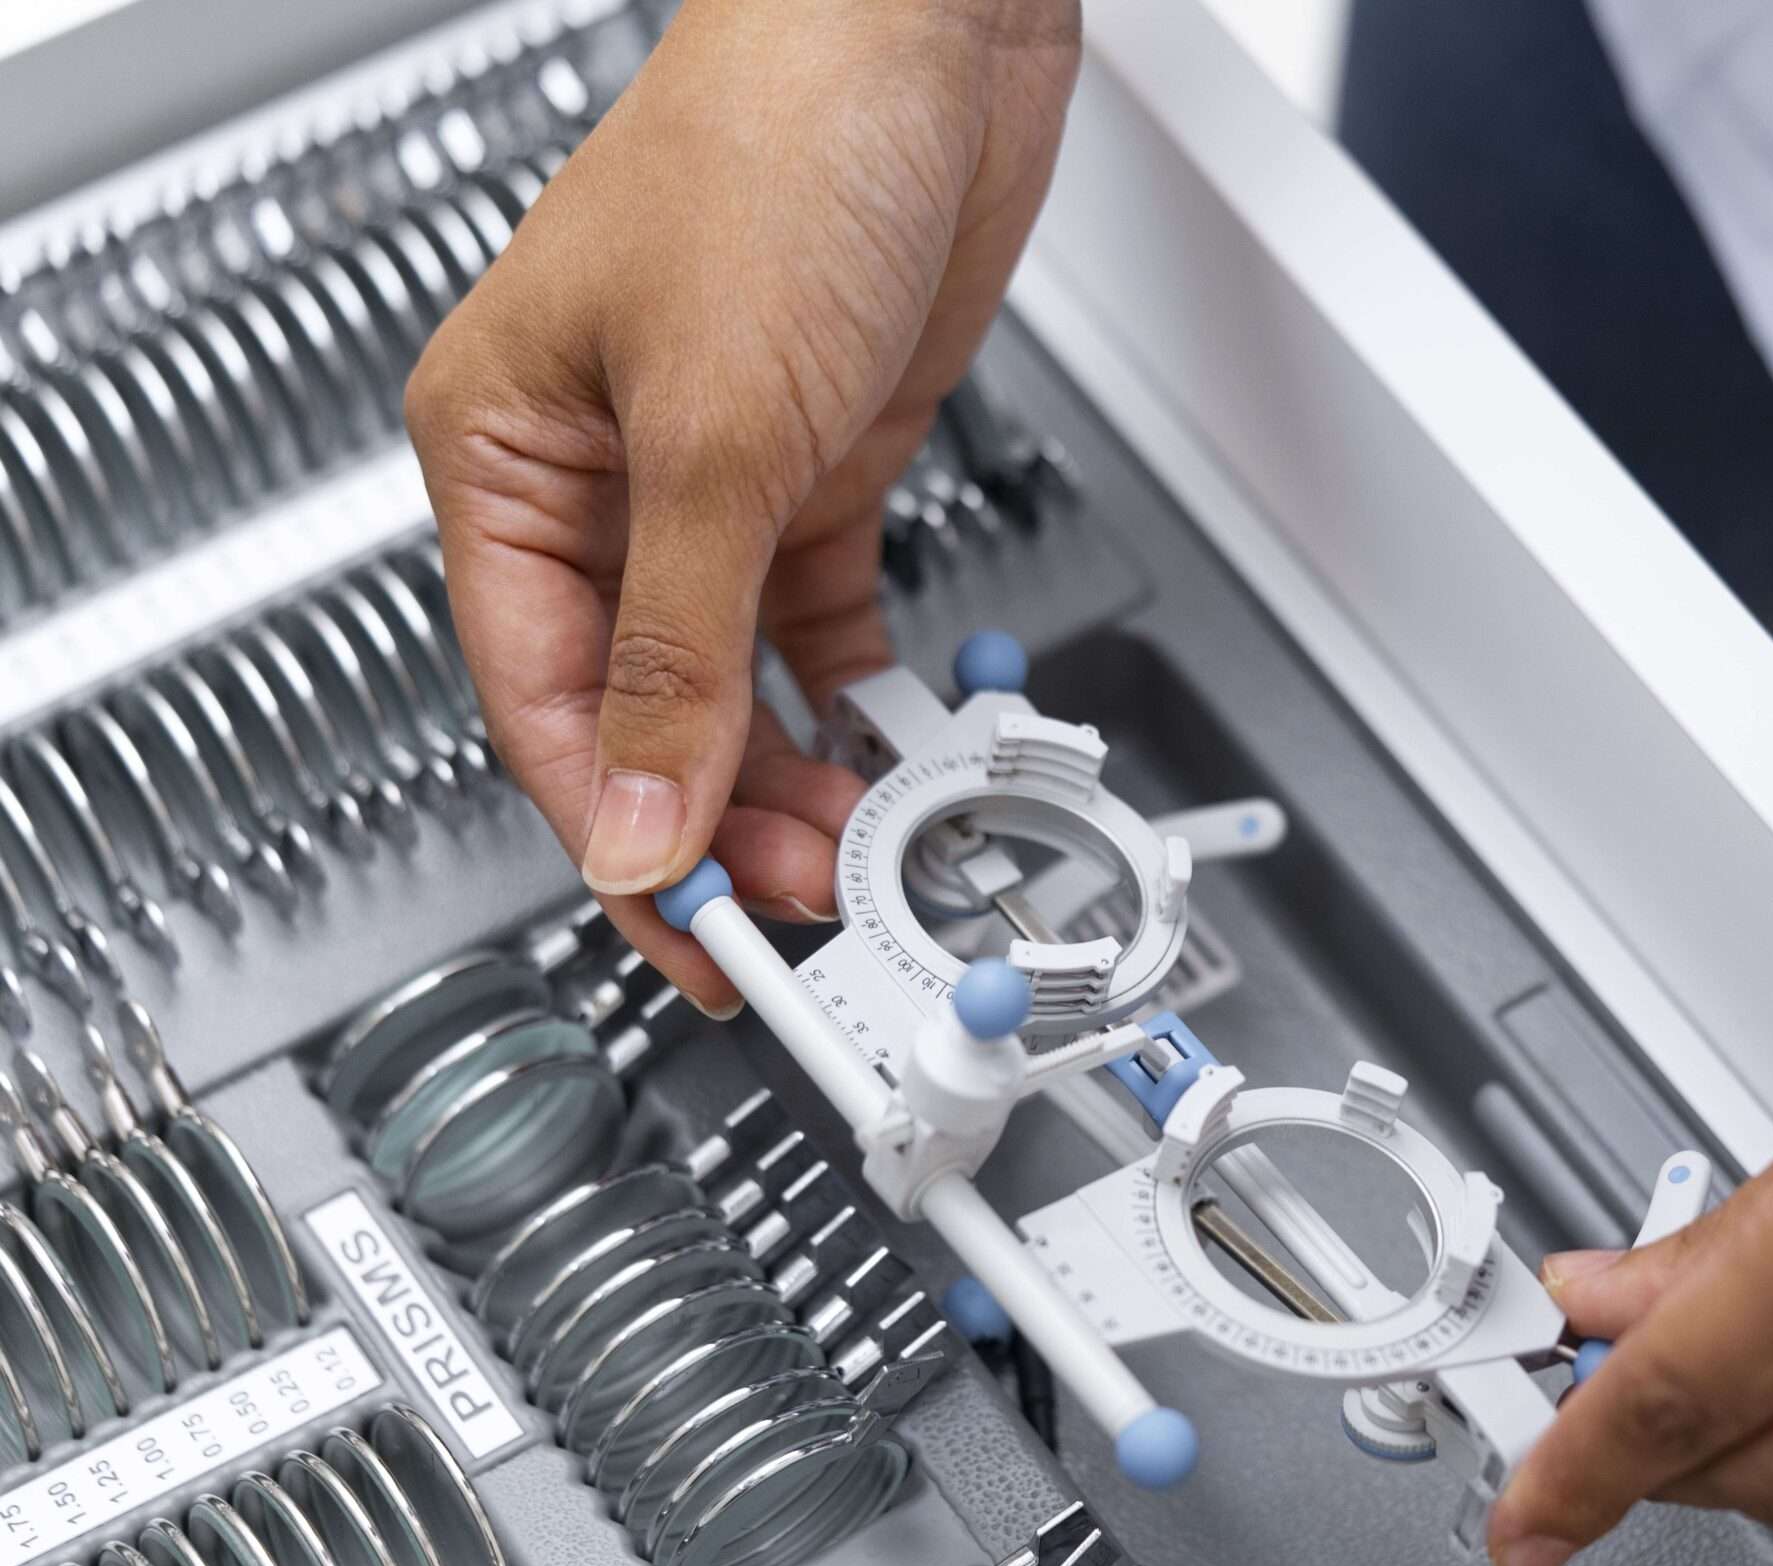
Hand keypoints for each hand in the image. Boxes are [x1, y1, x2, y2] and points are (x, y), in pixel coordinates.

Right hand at [406, 0, 1078, 1009]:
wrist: (923, 34)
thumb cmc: (778, 152)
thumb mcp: (716, 434)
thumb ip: (679, 647)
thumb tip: (640, 818)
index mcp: (506, 456)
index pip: (545, 697)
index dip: (619, 825)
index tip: (694, 927)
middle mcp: (599, 480)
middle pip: (640, 708)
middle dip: (719, 819)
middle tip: (803, 909)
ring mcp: (712, 480)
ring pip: (730, 682)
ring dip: (791, 776)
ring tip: (859, 851)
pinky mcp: (812, 469)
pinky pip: (810, 626)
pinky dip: (847, 698)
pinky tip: (879, 756)